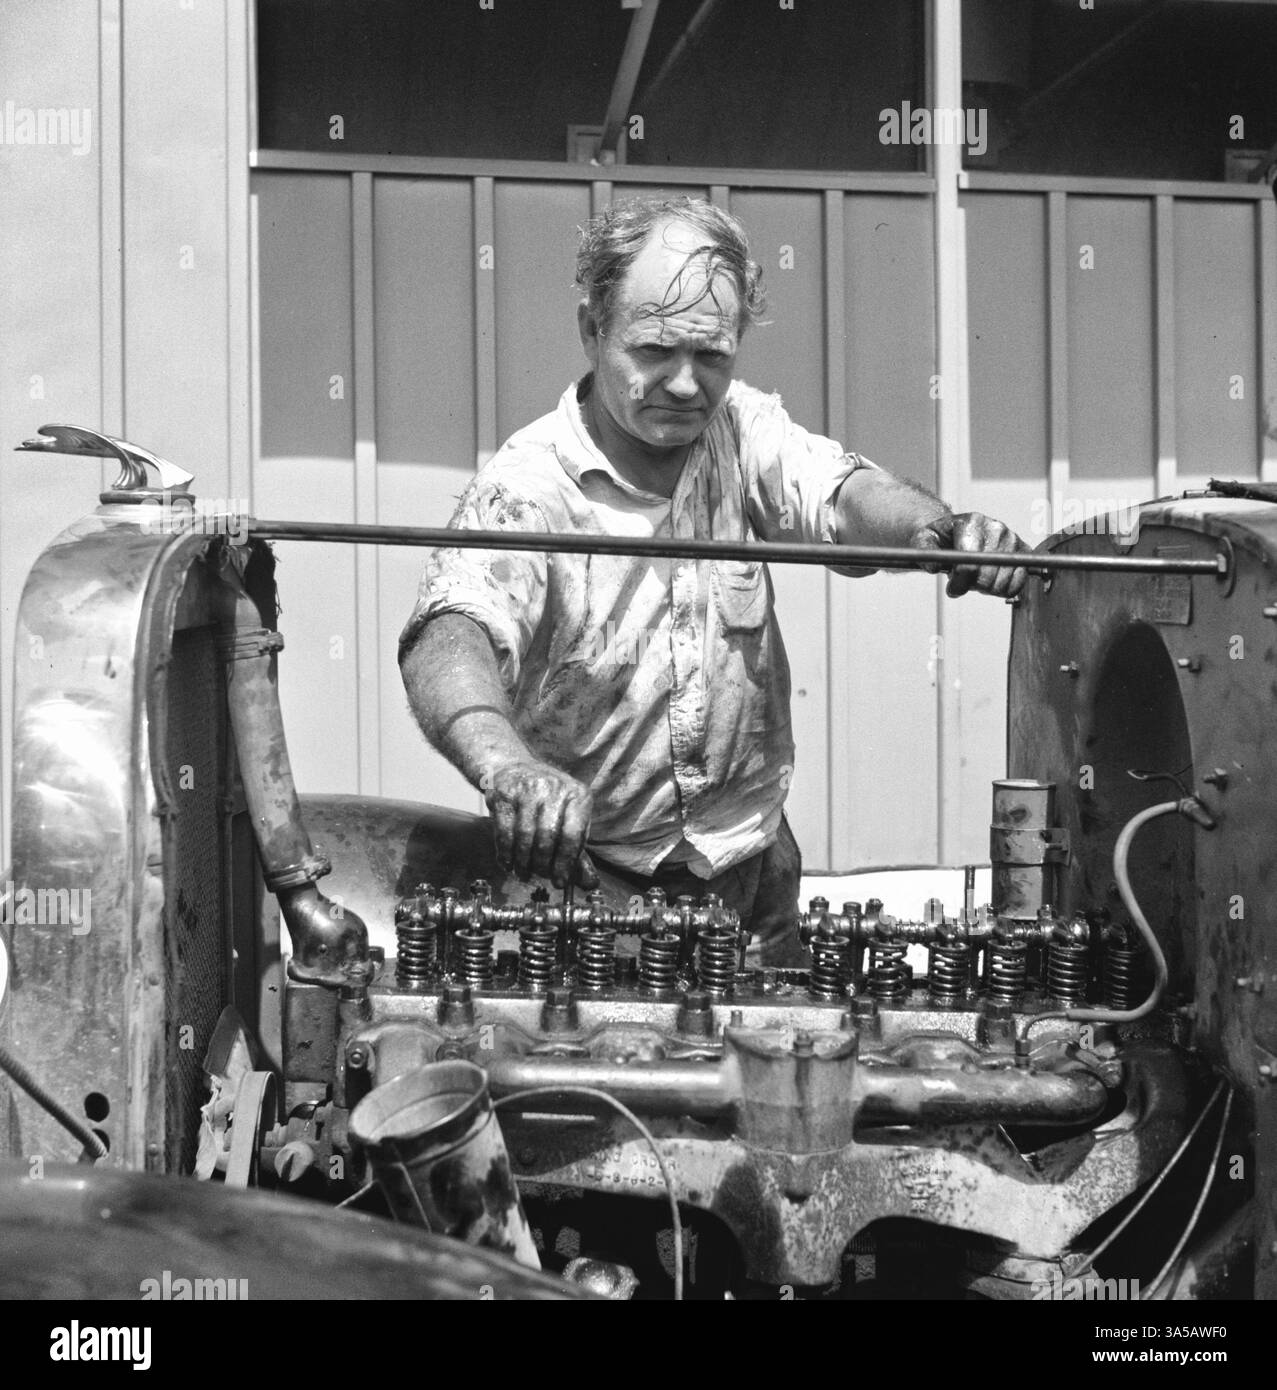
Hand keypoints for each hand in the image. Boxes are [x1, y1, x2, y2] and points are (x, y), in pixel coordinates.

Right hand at [483, 760, 598, 888]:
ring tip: (523, 873)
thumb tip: (589, 883)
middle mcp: (554, 788)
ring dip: (523, 861)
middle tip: (539, 876)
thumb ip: (578, 852)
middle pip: (547, 837)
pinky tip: (507, 863)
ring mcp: (527, 789)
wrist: (514, 769)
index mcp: (578, 795)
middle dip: (542, 864)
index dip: (565, 863)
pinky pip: (504, 831)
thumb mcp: (569, 820)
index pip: (572, 835)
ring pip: (524, 836)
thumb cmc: (548, 802)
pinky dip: (505, 852)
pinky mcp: (504, 794)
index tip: (560, 882)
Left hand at [911, 512, 1028, 598]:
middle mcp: (996, 528)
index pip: (969, 564)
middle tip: (962, 580)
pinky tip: (990, 579)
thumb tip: (934, 567)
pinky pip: (1017, 583)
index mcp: (972, 522)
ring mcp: (1012, 539)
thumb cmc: (941, 537)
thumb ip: (924, 551)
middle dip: (970, 585)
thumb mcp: (924, 539)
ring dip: (985, 588)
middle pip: (986, 577)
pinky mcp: (1023, 551)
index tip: (951, 589)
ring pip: (1001, 583)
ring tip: (975, 576)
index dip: (958, 583)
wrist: (958, 531)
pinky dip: (1002, 589)